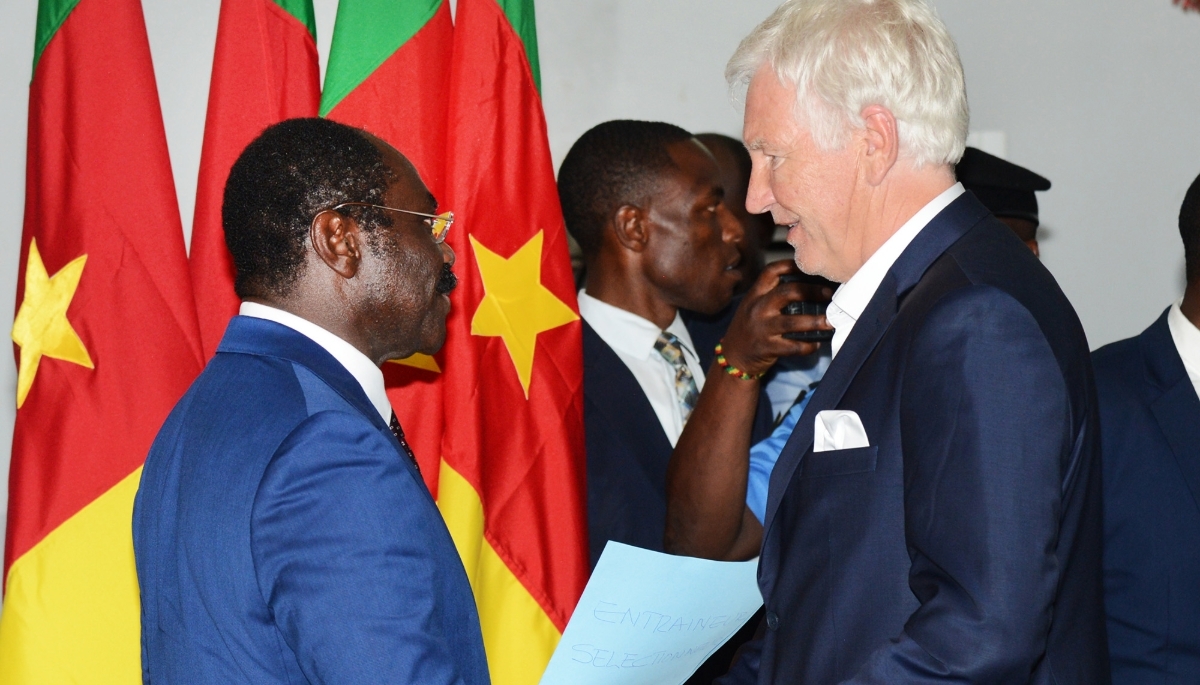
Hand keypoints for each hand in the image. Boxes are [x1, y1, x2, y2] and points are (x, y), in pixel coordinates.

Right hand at [720, 260, 833, 376]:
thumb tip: (806, 285)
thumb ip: (771, 294)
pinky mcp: (767, 348)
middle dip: (812, 291)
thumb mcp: (753, 305)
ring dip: (815, 321)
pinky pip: (792, 346)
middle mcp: (757, 308)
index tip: (812, 268)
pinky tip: (816, 344)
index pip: (772, 271)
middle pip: (787, 292)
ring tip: (830, 322)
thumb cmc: (749, 328)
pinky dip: (807, 346)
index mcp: (755, 295)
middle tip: (829, 294)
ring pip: (792, 322)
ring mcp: (761, 329)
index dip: (792, 265)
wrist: (733, 356)